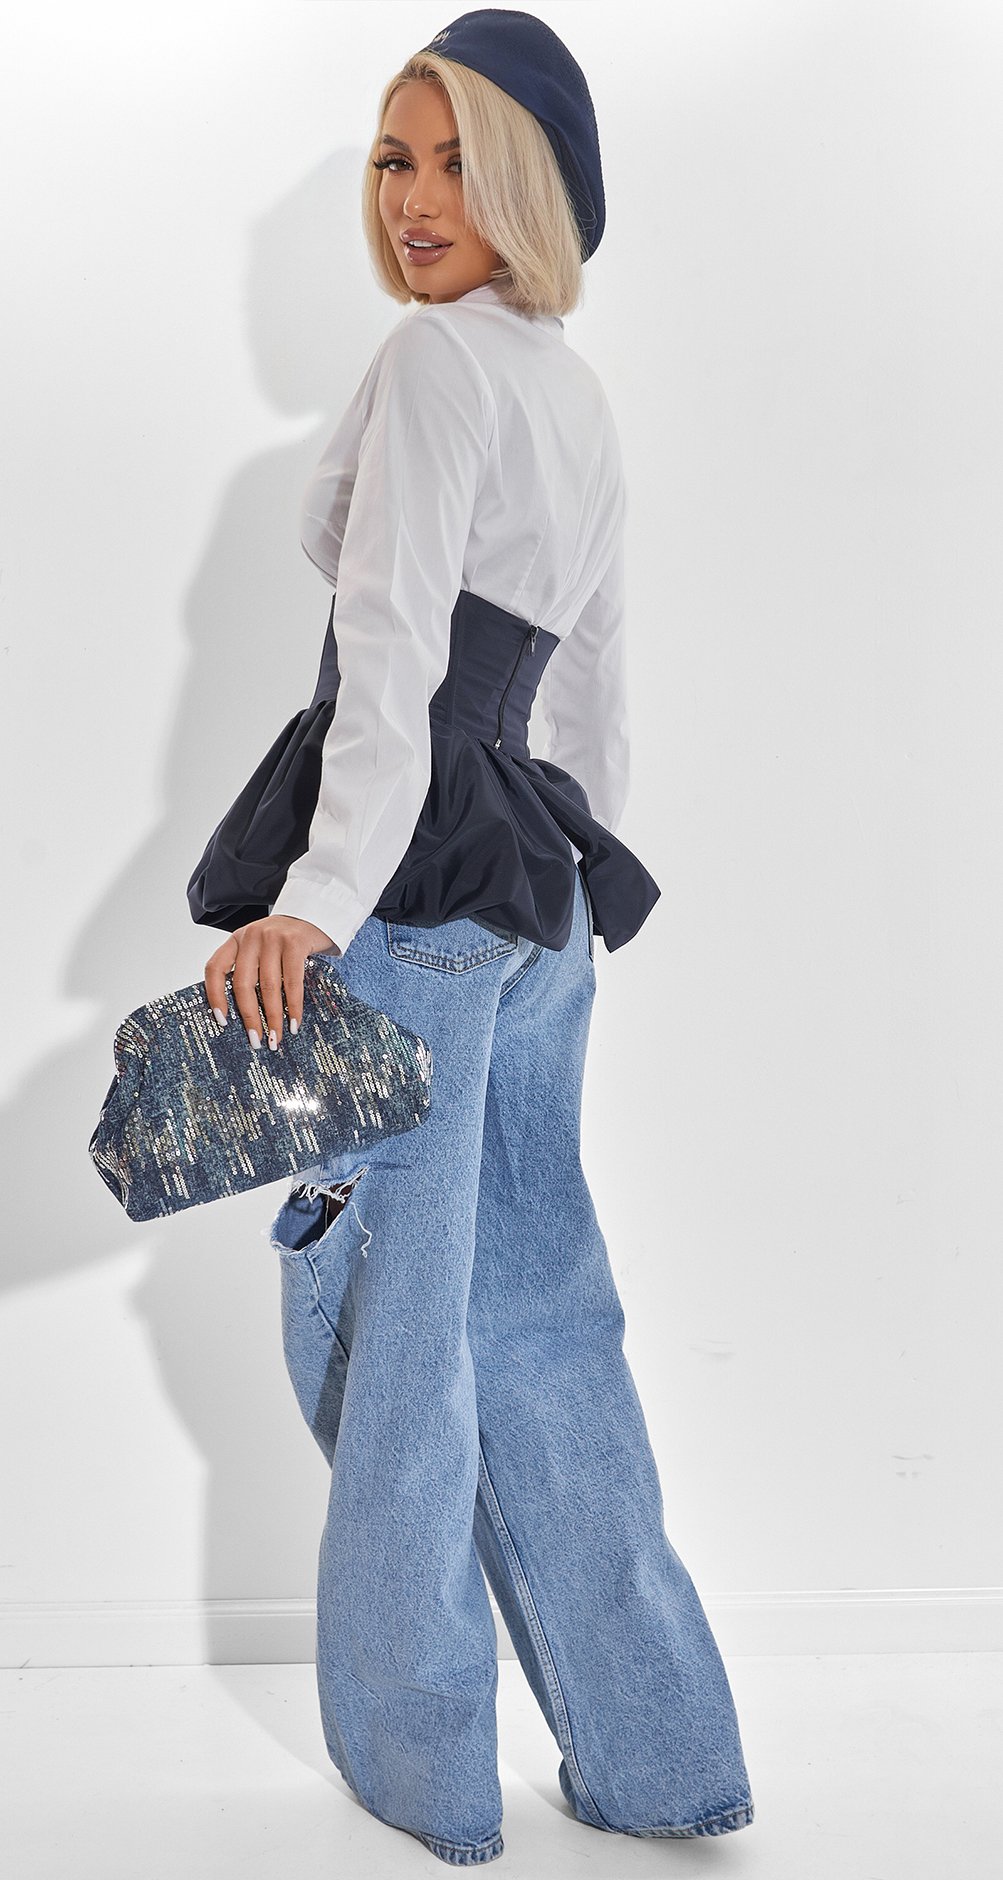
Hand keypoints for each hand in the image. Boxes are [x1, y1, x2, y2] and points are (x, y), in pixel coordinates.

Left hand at [204, 915, 339, 1048]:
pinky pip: (292, 982)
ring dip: (272, 1017)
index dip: (214, 996)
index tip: (222, 1021)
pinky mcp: (296, 943)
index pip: (215, 968)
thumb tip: (244, 1016)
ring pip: (268, 986)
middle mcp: (251, 936)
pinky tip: (294, 1022)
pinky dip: (293, 1006)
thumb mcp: (260, 949)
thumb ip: (249, 969)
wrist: (316, 914)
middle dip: (249, 1016)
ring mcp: (273, 938)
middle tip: (256, 1040)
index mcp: (236, 940)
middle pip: (243, 983)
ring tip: (276, 1038)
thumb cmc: (285, 941)